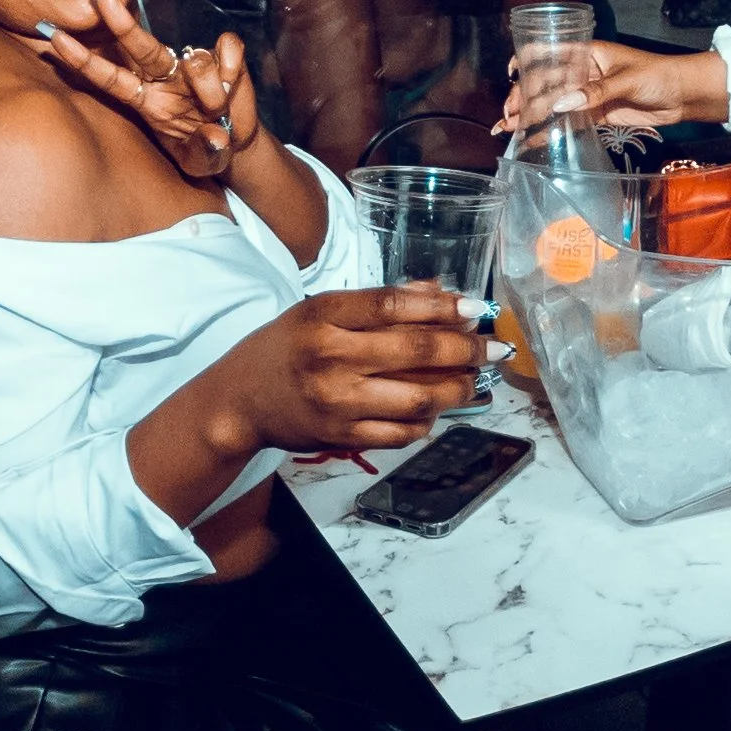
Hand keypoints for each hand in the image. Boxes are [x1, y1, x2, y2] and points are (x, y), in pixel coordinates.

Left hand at [39, 0, 259, 178]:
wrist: (237, 139)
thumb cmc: (207, 149)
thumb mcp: (204, 161)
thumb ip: (205, 152)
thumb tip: (216, 136)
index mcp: (147, 102)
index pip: (110, 79)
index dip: (84, 62)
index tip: (56, 40)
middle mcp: (164, 78)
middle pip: (140, 48)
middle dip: (120, 22)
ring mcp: (193, 66)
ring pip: (196, 61)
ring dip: (210, 90)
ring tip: (218, 112)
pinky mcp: (224, 56)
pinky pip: (227, 49)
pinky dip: (232, 66)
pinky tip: (232, 82)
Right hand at [237, 282, 490, 456]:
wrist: (238, 402)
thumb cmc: (285, 347)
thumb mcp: (321, 310)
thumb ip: (379, 301)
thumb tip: (441, 292)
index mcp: (324, 315)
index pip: (392, 305)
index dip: (442, 306)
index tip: (476, 308)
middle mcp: (331, 357)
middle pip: (416, 352)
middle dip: (466, 350)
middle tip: (492, 348)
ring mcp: (337, 402)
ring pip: (419, 397)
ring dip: (458, 389)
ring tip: (472, 380)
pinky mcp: (342, 437)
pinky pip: (402, 432)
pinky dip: (429, 420)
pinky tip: (437, 408)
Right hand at [497, 40, 726, 136]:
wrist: (683, 95)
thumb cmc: (657, 75)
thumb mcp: (626, 80)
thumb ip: (594, 93)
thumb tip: (559, 104)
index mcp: (588, 53)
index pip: (550, 52)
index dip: (527, 61)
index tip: (511, 74)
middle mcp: (583, 72)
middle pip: (546, 83)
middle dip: (523, 97)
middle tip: (508, 115)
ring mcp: (588, 95)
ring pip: (553, 104)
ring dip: (531, 115)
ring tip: (508, 129)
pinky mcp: (596, 115)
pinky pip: (569, 122)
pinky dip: (550, 130)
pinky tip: (532, 139)